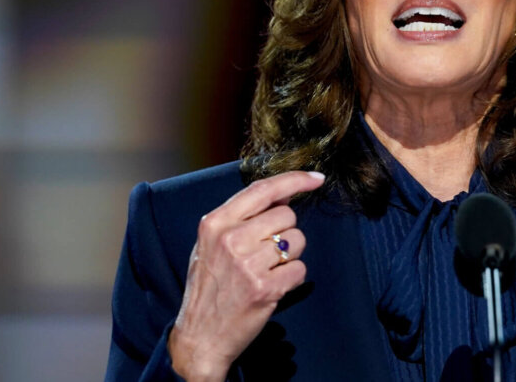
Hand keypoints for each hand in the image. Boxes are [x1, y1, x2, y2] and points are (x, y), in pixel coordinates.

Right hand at [167, 170, 325, 381]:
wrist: (199, 337)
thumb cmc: (209, 287)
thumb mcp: (212, 244)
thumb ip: (243, 217)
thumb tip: (285, 195)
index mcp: (215, 223)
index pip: (262, 189)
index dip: (294, 180)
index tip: (316, 178)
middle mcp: (231, 239)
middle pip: (287, 215)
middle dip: (285, 232)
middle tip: (266, 254)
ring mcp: (248, 264)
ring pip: (297, 241)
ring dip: (289, 256)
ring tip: (266, 271)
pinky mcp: (265, 288)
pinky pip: (299, 269)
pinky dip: (291, 279)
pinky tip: (272, 287)